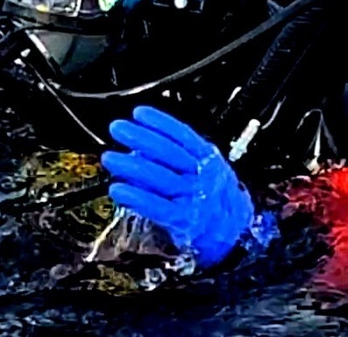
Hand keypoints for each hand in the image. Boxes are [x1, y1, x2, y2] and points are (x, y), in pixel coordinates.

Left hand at [102, 106, 257, 268]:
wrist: (237, 233)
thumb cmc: (216, 198)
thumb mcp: (208, 168)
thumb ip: (181, 156)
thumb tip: (143, 146)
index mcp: (209, 159)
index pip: (184, 136)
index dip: (161, 123)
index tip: (139, 113)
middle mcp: (202, 177)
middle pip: (169, 153)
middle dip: (141, 138)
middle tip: (118, 129)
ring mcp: (193, 198)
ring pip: (161, 178)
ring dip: (131, 167)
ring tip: (110, 158)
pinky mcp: (183, 221)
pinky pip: (157, 207)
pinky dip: (135, 197)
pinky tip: (118, 189)